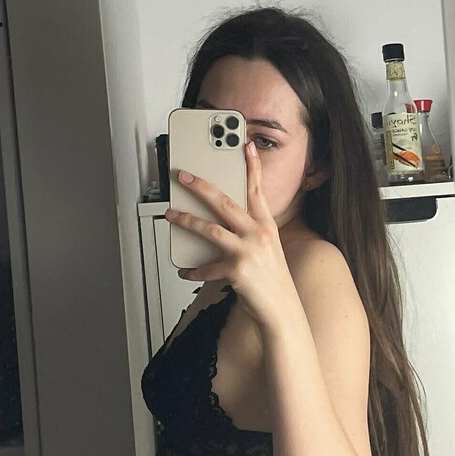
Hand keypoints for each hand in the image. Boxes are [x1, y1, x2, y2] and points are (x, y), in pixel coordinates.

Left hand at [165, 139, 299, 326]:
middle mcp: (258, 235)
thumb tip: (222, 220)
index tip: (246, 146)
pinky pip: (207, 267)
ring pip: (210, 229)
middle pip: (225, 203)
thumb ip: (249, 232)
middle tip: (184, 177)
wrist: (282, 309)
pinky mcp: (236, 271)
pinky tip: (184, 270)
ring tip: (171, 215)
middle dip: (201, 187)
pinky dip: (193, 270)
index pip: (258, 190)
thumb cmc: (272, 279)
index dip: (252, 167)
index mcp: (266, 226)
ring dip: (186, 220)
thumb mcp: (268, 249)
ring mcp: (247, 252)